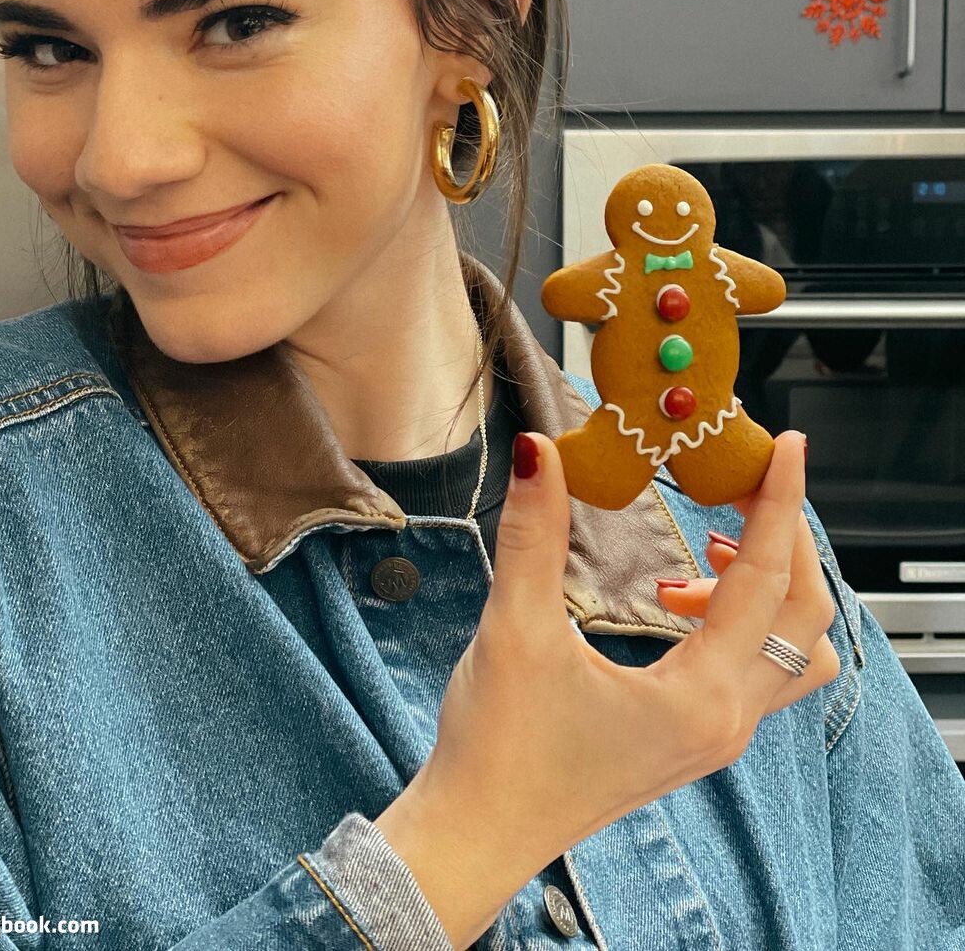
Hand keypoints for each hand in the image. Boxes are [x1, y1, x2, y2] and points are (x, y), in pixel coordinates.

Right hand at [376, 430, 838, 949]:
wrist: (479, 834)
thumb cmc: (500, 749)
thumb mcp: (516, 629)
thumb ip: (534, 533)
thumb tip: (538, 452)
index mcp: (700, 697)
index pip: (764, 580)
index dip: (779, 504)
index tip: (788, 447)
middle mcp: (725, 721)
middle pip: (803, 616)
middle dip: (783, 541)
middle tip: (741, 485)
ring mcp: (713, 734)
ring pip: (788, 650)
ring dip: (764, 589)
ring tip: (702, 553)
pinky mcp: (691, 737)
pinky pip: (752, 669)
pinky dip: (737, 618)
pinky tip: (673, 598)